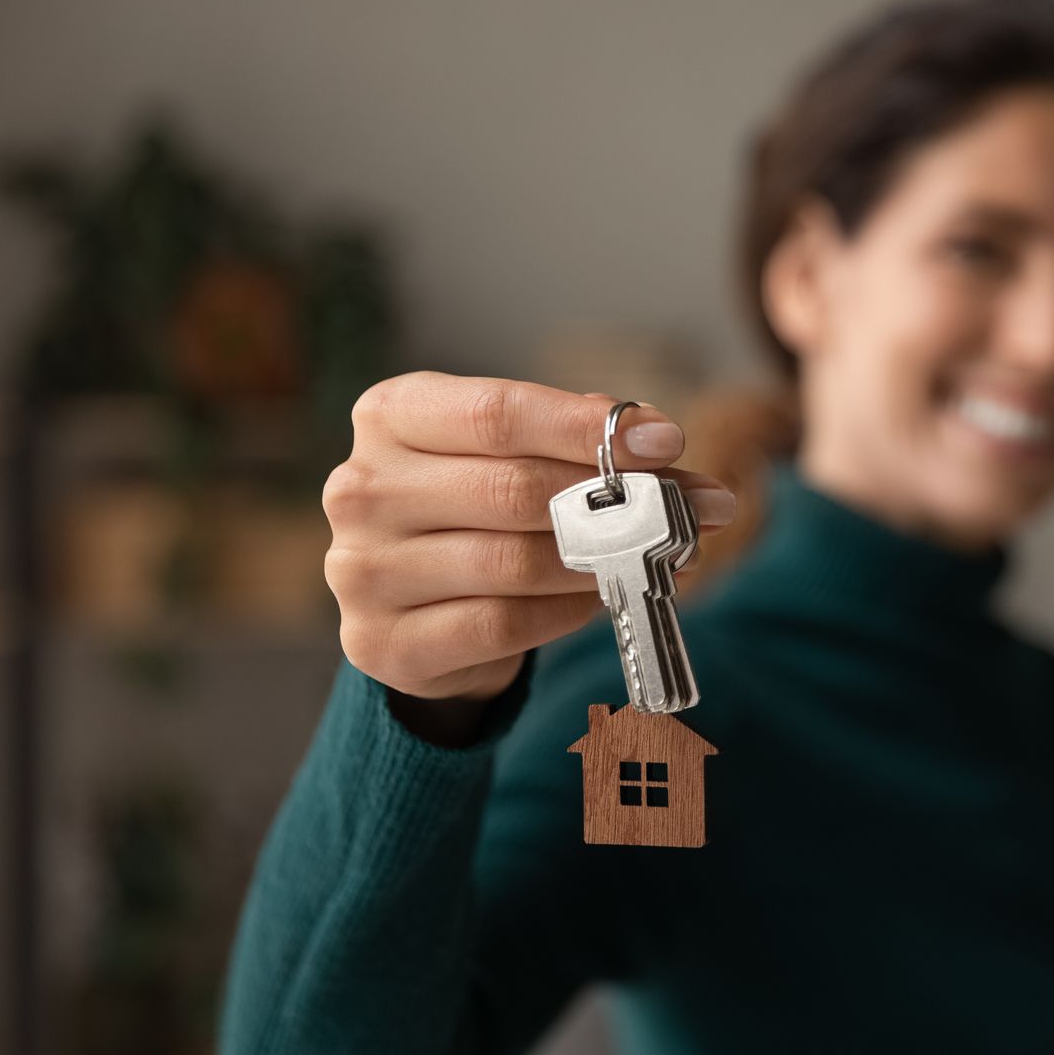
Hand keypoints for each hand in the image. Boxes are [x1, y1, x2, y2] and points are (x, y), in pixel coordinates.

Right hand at [323, 371, 734, 709]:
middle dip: (616, 500)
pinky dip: (566, 611)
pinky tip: (598, 597)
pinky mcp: (383, 642)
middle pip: (511, 489)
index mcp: (390, 415)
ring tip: (660, 557)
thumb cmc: (476, 510)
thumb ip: (579, 444)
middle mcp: (362, 487)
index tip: (668, 442)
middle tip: (691, 509)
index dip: (586, 428)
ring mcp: (362, 570)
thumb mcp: (515, 455)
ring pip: (513, 562)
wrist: (416, 610)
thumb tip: (661, 446)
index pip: (498, 412)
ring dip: (604, 562)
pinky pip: (503, 625)